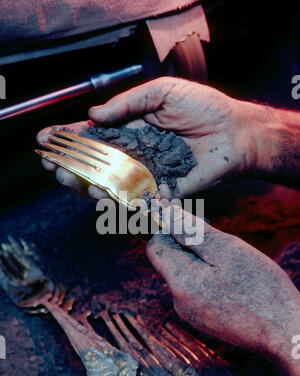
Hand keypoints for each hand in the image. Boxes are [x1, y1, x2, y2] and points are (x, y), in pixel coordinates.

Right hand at [37, 77, 260, 198]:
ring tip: (70, 179)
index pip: (93, 136)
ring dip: (84, 185)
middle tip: (52, 165)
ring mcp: (145, 175)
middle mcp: (133, 155)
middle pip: (94, 165)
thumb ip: (128, 103)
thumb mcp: (162, 92)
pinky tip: (99, 195)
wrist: (234, 133)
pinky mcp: (160, 193)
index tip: (46, 139)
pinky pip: (133, 200)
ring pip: (108, 185)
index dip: (69, 138)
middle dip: (69, 166)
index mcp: (130, 130)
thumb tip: (93, 115)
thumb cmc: (203, 108)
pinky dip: (115, 201)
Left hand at [147, 205, 299, 375]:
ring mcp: (190, 313)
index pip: (155, 248)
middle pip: (171, 261)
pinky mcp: (203, 320)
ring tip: (232, 265)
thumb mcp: (227, 250)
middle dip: (191, 246)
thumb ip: (192, 231)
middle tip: (220, 243)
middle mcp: (178, 301)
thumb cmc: (260, 289)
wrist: (283, 332)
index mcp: (179, 282)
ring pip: (187, 274)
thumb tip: (169, 213)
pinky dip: (210, 278)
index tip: (194, 224)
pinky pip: (198, 290)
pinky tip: (234, 281)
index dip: (170, 230)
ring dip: (203, 262)